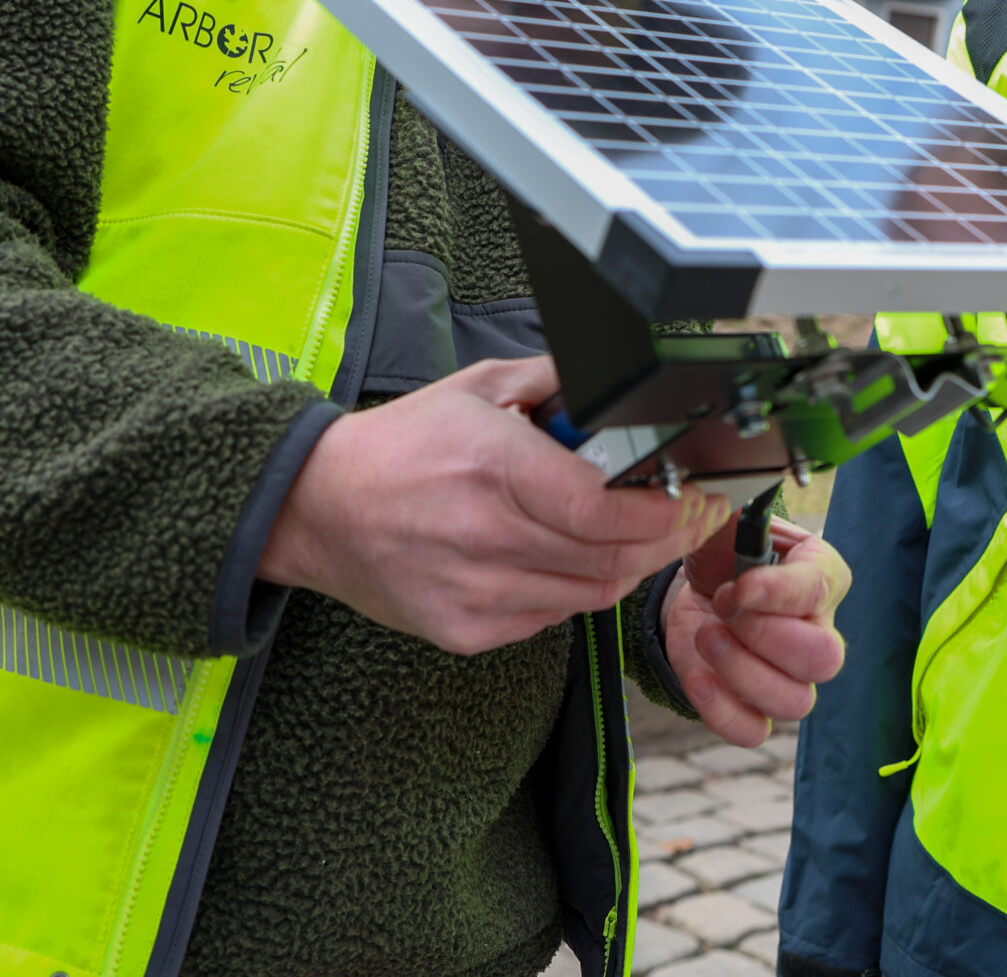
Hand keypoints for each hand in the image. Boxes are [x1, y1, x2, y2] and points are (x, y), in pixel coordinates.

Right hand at [259, 356, 731, 655]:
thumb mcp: (477, 388)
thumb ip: (555, 380)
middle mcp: (484, 536)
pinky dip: (577, 590)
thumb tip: (621, 377)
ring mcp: (474, 591)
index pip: (602, 511)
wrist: (317, 508)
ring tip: (640, 535)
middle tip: (689, 515)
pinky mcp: (465, 630)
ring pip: (590, 594)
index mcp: (492, 468)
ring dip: (628, 566)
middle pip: (611, 557)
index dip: (662, 511)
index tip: (689, 495)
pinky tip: (573, 559)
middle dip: (665, 537)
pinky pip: (552, 617)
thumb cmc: (401, 445)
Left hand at [664, 514, 850, 745]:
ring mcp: (792, 678)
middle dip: (765, 636)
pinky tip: (698, 674)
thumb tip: (743, 577)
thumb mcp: (735, 525)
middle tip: (723, 607)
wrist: (701, 582)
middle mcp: (820, 633)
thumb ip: (743, 533)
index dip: (777, 593)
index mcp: (824, 577)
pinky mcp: (753, 707)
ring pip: (796, 703)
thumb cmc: (728, 549)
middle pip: (824, 659)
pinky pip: (754, 732)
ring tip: (705, 634)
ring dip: (741, 670)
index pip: (818, 591)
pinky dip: (721, 710)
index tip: (736, 586)